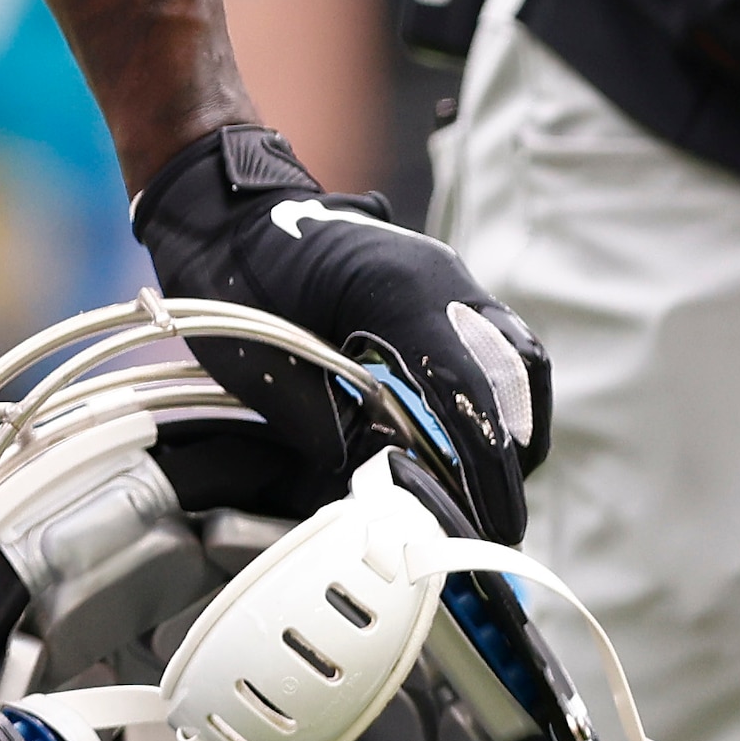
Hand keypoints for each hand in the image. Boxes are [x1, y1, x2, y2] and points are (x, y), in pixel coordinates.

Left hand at [134, 124, 545, 539]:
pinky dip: (492, 400)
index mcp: (398, 289)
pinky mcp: (440, 292)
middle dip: (508, 456)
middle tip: (494, 519)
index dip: (485, 465)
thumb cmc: (234, 283)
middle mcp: (439, 278)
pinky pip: (492, 347)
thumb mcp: (269, 363)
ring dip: (509, 428)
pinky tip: (467, 444)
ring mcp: (445, 280)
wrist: (225, 218)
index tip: (493, 522)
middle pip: (511, 376)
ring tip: (487, 489)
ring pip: (514, 360)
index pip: (466, 389)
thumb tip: (385, 483)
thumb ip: (331, 425)